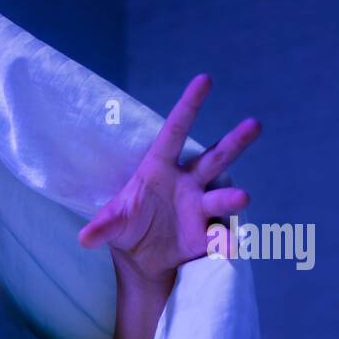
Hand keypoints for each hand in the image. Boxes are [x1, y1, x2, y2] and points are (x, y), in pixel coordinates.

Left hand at [77, 73, 261, 284]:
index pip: (175, 132)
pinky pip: (221, 235)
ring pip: (222, 195)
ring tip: (241, 198)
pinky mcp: (208, 234)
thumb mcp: (112, 224)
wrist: (142, 259)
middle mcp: (187, 182)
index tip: (205, 79)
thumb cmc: (128, 227)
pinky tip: (230, 247)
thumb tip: (84, 238)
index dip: (189, 106)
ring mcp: (200, 206)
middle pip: (214, 157)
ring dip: (232, 197)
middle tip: (254, 125)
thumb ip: (102, 226)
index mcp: (161, 168)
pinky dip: (227, 241)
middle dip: (235, 142)